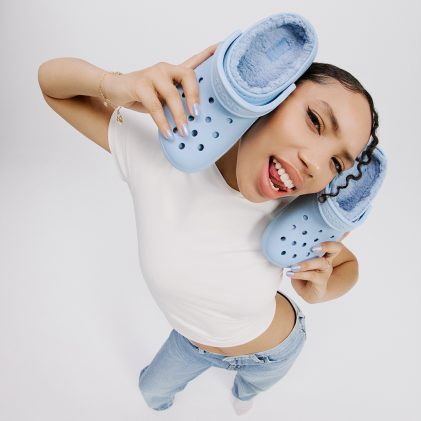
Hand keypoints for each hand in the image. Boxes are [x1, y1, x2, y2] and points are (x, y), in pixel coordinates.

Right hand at [101, 42, 219, 138]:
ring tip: (184, 131)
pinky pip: (155, 106)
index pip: (195, 60)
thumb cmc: (143, 94)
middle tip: (198, 115)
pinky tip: (168, 133)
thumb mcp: (165, 97)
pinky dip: (162, 122)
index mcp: (174, 71)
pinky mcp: (140, 85)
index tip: (223, 48)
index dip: (210, 54)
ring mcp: (153, 74)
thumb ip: (179, 102)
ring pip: (172, 94)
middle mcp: (166, 68)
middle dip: (195, 97)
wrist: (115, 89)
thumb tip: (197, 120)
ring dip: (179, 115)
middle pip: (188, 76)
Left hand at [286, 240, 346, 303]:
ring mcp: (325, 271)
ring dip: (306, 264)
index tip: (318, 235)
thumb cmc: (303, 274)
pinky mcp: (321, 281)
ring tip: (294, 266)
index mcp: (322, 252)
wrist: (309, 293)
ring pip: (321, 263)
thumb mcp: (299, 261)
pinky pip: (312, 276)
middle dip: (326, 246)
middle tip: (313, 247)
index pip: (329, 240)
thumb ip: (296, 254)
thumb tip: (284, 246)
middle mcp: (326, 260)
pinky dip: (300, 274)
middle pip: (335, 249)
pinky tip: (290, 273)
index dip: (327, 237)